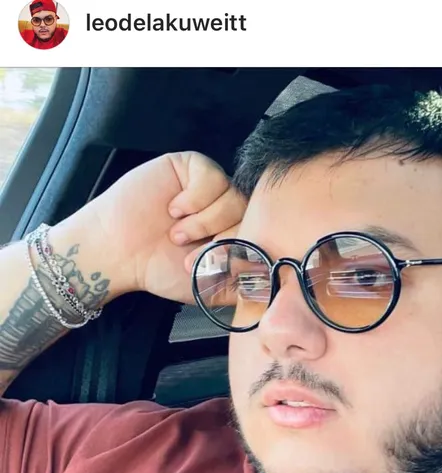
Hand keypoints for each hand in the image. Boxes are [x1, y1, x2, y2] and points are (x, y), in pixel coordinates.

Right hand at [76, 151, 246, 303]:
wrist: (119, 253)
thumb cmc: (160, 269)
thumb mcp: (210, 287)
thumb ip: (243, 285)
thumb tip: (274, 281)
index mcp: (235, 234)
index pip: (260, 236)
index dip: (240, 253)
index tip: (213, 267)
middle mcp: (228, 210)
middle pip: (250, 216)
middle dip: (222, 240)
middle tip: (191, 255)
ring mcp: (212, 187)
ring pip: (233, 198)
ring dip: (204, 222)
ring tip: (177, 234)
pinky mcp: (193, 167)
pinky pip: (213, 177)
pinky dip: (194, 199)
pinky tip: (174, 210)